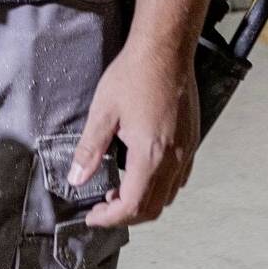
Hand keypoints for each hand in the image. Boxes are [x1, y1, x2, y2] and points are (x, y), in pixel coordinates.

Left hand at [68, 39, 200, 226]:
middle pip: (154, 208)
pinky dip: (160, 187)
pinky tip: (142, 174)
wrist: (166, 50)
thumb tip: (76, 178)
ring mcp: (187, 151)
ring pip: (169, 195)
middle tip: (103, 207)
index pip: (133, 205)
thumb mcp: (103, 112)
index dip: (111, 218)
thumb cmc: (135, 74)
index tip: (93, 216)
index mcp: (150, 155)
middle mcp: (174, 158)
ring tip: (119, 191)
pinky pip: (179, 178)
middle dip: (126, 215)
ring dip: (144, 202)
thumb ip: (89, 149)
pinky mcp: (191, 140)